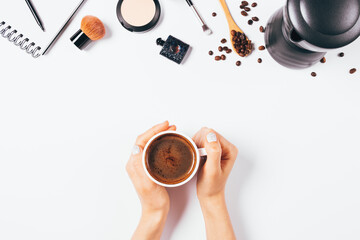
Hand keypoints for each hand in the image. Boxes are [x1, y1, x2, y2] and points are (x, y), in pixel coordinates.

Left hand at [126, 121, 175, 239]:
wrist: (156, 211)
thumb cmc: (153, 200)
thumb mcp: (147, 183)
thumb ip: (141, 167)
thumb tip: (136, 148)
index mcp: (134, 164)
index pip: (141, 140)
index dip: (153, 130)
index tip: (165, 125)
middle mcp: (136, 162)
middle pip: (145, 139)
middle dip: (157, 130)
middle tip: (170, 126)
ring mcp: (142, 165)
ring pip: (149, 143)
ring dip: (159, 135)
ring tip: (171, 131)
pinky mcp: (148, 167)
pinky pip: (153, 149)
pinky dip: (160, 142)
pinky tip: (168, 143)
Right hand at [192, 127, 237, 239]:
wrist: (209, 194)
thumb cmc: (211, 186)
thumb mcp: (212, 170)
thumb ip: (213, 152)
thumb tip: (210, 135)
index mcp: (230, 149)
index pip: (212, 134)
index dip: (202, 143)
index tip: (201, 155)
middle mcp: (226, 146)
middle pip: (207, 132)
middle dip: (199, 143)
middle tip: (200, 158)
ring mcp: (218, 147)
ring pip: (202, 135)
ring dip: (196, 145)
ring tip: (198, 158)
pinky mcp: (211, 149)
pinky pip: (199, 140)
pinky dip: (195, 147)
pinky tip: (197, 157)